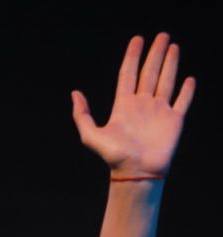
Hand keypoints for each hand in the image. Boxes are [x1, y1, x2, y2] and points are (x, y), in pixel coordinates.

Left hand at [71, 32, 194, 178]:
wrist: (136, 173)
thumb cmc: (113, 157)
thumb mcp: (91, 135)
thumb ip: (82, 115)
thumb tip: (75, 93)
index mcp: (124, 105)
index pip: (128, 74)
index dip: (132, 56)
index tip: (137, 40)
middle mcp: (142, 105)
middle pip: (149, 72)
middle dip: (155, 53)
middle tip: (162, 36)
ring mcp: (159, 112)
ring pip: (166, 81)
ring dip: (170, 64)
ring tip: (173, 46)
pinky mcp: (174, 121)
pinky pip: (182, 101)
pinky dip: (186, 90)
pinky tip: (189, 79)